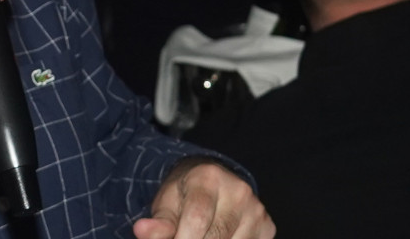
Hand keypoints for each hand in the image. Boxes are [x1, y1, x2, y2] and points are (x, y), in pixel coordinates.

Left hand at [134, 160, 273, 238]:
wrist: (210, 183)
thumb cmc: (184, 195)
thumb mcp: (166, 203)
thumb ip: (159, 222)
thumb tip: (142, 231)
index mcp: (208, 177)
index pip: (197, 218)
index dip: (182, 238)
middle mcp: (238, 190)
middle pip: (217, 236)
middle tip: (181, 237)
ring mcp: (256, 209)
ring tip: (196, 234)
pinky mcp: (267, 226)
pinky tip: (217, 237)